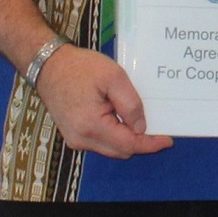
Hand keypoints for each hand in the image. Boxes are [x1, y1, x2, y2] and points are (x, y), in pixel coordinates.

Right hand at [34, 46, 173, 158]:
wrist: (49, 65)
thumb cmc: (80, 68)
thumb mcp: (113, 77)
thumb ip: (130, 104)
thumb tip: (141, 127)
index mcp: (91, 126)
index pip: (128, 145)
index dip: (150, 145)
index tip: (168, 140)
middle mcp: (81, 139)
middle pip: (120, 151)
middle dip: (141, 143)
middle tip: (158, 128)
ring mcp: (75, 139)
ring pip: (111, 149)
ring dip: (127, 139)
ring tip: (141, 122)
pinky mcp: (73, 134)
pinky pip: (101, 142)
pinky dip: (115, 135)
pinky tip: (123, 121)